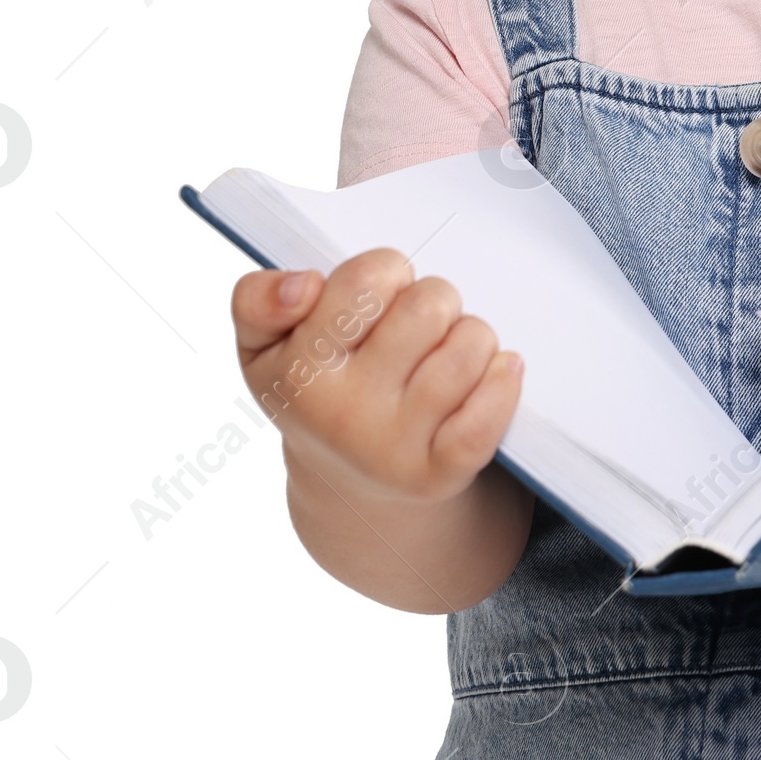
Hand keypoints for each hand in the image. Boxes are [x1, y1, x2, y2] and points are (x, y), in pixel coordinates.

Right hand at [231, 249, 524, 508]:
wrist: (348, 486)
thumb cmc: (317, 390)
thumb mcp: (266, 346)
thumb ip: (258, 300)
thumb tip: (302, 286)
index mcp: (298, 373)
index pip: (367, 279)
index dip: (385, 273)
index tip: (376, 293)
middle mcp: (342, 415)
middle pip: (430, 304)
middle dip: (433, 299)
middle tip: (416, 325)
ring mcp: (393, 449)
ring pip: (470, 344)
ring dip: (469, 336)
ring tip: (443, 354)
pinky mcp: (439, 473)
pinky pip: (490, 409)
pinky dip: (502, 379)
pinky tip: (493, 372)